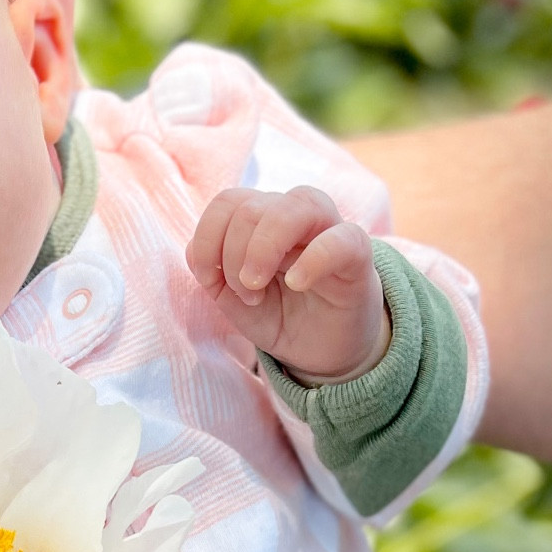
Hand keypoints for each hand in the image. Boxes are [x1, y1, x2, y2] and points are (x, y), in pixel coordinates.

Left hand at [187, 185, 390, 383]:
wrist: (324, 349)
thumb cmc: (281, 316)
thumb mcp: (236, 302)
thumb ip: (213, 275)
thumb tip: (194, 251)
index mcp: (263, 221)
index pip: (228, 201)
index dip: (208, 237)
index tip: (210, 279)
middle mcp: (295, 217)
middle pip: (253, 206)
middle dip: (233, 255)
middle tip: (245, 294)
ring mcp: (329, 231)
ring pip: (298, 204)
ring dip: (263, 248)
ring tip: (257, 288)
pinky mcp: (357, 256)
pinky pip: (341, 239)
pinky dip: (313, 259)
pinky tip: (296, 283)